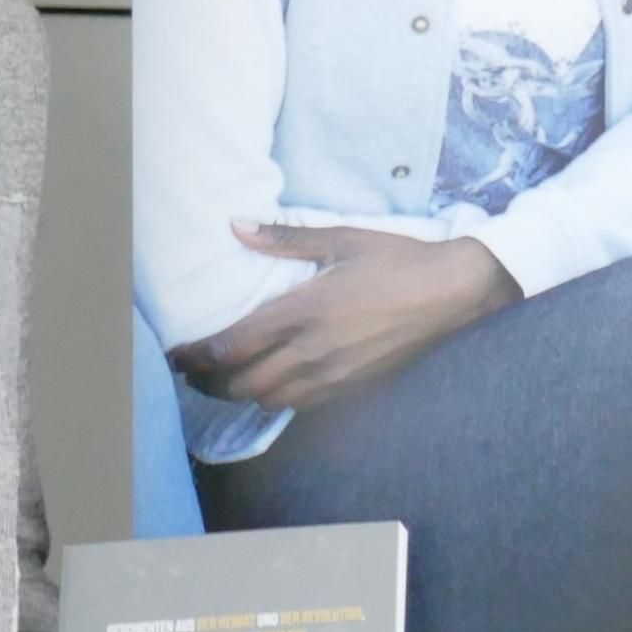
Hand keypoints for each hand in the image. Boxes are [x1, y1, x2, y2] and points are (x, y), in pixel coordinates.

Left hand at [173, 225, 518, 412]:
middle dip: (211, 383)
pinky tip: (276, 384)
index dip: (197, 356)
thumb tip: (237, 226)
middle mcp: (314, 350)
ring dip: (244, 393)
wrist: (455, 293)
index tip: (177, 354)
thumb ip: (285, 239)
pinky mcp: (355, 387)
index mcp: (305, 310)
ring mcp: (335, 375)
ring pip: (271, 400)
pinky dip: (280, 399)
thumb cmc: (399, 260)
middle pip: (244, 384)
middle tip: (193, 372)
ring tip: (229, 380)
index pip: (234, 346)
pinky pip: (303, 405)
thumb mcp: (342, 239)